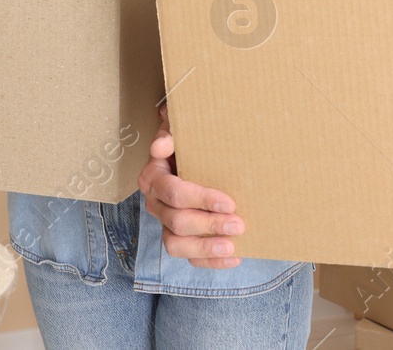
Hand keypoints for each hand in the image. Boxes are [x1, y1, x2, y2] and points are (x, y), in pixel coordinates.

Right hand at [138, 102, 243, 267]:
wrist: (199, 157)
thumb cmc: (189, 143)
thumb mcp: (180, 131)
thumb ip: (171, 133)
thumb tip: (162, 146)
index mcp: (154, 178)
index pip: (173, 193)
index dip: (200, 199)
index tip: (229, 202)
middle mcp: (156, 204)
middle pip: (176, 222)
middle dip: (209, 225)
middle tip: (238, 224)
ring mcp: (166, 224)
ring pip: (176, 245)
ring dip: (205, 248)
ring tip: (232, 247)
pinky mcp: (180, 239)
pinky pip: (189, 258)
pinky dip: (210, 261)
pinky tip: (234, 257)